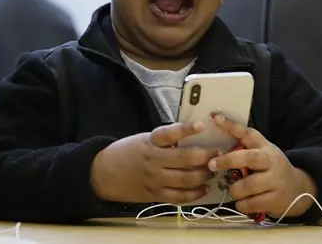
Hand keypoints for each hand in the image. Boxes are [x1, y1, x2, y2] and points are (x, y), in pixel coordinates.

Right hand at [90, 121, 218, 204]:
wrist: (103, 174)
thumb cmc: (126, 153)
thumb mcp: (142, 139)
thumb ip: (164, 140)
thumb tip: (189, 135)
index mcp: (150, 142)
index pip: (170, 134)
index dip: (186, 129)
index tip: (200, 125)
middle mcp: (154, 160)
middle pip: (185, 159)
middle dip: (206, 156)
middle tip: (218, 153)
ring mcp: (155, 179)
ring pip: (186, 179)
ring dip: (204, 175)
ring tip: (213, 170)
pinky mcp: (155, 194)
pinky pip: (179, 196)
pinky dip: (194, 194)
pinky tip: (204, 188)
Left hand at [208, 114, 316, 218]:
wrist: (298, 189)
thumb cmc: (272, 168)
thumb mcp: (263, 151)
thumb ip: (245, 142)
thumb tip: (218, 128)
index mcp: (266, 149)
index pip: (248, 134)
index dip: (231, 126)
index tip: (215, 118)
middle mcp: (272, 163)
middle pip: (246, 158)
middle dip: (226, 161)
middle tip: (212, 165)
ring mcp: (275, 182)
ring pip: (244, 186)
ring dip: (234, 190)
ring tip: (236, 190)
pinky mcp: (274, 201)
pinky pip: (249, 204)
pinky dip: (242, 204)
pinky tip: (244, 202)